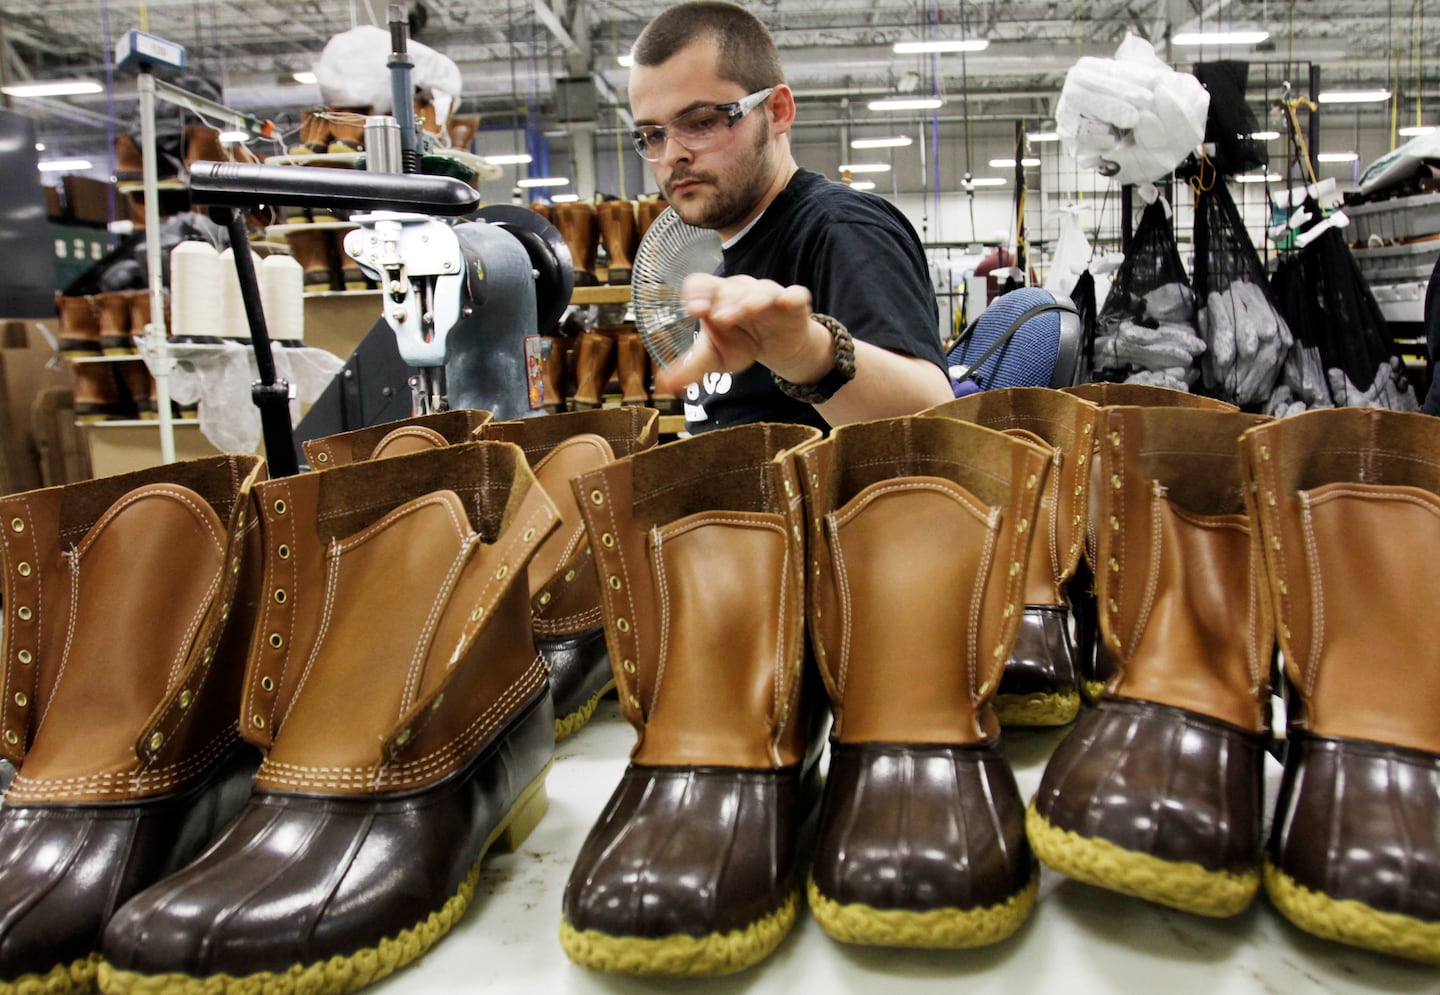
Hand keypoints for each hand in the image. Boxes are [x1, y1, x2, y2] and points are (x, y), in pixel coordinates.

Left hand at [652, 273, 831, 393]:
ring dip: (752, 300)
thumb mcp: (714, 358)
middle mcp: (741, 291)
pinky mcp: (793, 304)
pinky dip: (792, 297)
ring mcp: (768, 296)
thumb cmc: (741, 343)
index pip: (701, 284)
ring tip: (745, 312)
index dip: (696, 293)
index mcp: (717, 298)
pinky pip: (795, 295)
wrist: (778, 347)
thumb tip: (665, 385)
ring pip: (761, 290)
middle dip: (724, 302)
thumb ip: (691, 368)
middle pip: (730, 288)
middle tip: (718, 319)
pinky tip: (788, 302)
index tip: (693, 310)